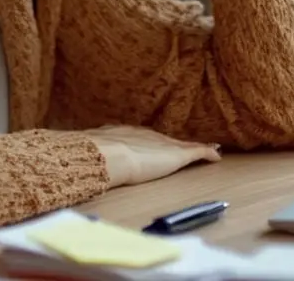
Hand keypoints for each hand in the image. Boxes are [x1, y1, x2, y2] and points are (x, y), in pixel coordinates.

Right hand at [86, 125, 220, 187]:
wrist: (109, 155)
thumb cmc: (96, 156)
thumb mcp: (93, 153)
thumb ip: (92, 156)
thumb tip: (77, 159)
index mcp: (127, 135)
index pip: (144, 138)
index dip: (153, 142)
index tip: (155, 144)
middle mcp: (147, 135)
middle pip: (165, 139)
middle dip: (174, 143)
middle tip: (183, 145)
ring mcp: (163, 144)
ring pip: (184, 144)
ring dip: (194, 147)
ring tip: (207, 147)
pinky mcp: (177, 155)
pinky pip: (197, 152)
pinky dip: (207, 153)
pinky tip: (216, 156)